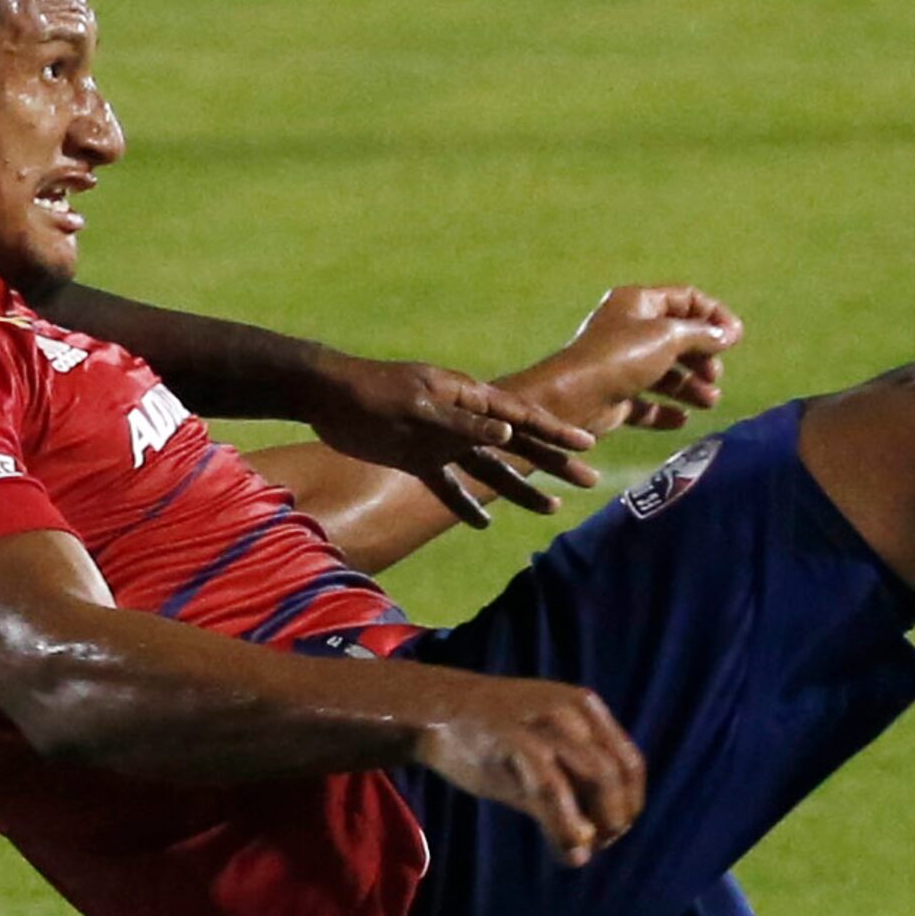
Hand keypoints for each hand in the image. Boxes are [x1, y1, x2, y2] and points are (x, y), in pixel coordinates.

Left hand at [303, 355, 599, 529]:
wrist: (326, 398)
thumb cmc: (373, 392)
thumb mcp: (418, 407)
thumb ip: (461, 424)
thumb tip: (506, 433)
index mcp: (467, 398)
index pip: (521, 417)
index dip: (555, 431)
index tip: (588, 444)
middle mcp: (462, 421)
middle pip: (516, 445)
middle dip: (552, 462)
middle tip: (587, 481)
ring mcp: (441, 441)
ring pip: (489, 469)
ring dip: (519, 488)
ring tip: (550, 509)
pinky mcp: (417, 459)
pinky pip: (449, 486)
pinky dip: (465, 504)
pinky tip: (484, 523)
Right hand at [415, 674, 646, 866]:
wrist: (434, 711)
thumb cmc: (490, 736)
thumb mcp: (542, 744)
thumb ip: (572, 778)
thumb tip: (593, 839)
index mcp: (583, 708)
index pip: (630, 762)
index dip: (631, 802)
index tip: (614, 829)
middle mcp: (571, 712)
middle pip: (617, 772)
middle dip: (618, 817)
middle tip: (599, 843)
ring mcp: (544, 724)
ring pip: (597, 778)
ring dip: (600, 825)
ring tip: (582, 848)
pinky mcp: (514, 742)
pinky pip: (554, 790)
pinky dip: (568, 828)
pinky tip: (566, 852)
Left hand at [524, 286, 740, 437]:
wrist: (573, 398)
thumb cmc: (621, 357)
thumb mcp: (668, 337)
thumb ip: (702, 335)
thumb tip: (730, 333)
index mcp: (638, 302)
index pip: (686, 299)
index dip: (714, 316)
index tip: (736, 338)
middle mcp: (628, 329)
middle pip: (677, 337)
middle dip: (703, 356)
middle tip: (714, 375)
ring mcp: (621, 364)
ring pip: (665, 372)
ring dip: (691, 386)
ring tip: (710, 401)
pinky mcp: (615, 396)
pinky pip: (647, 402)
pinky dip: (667, 410)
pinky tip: (683, 419)